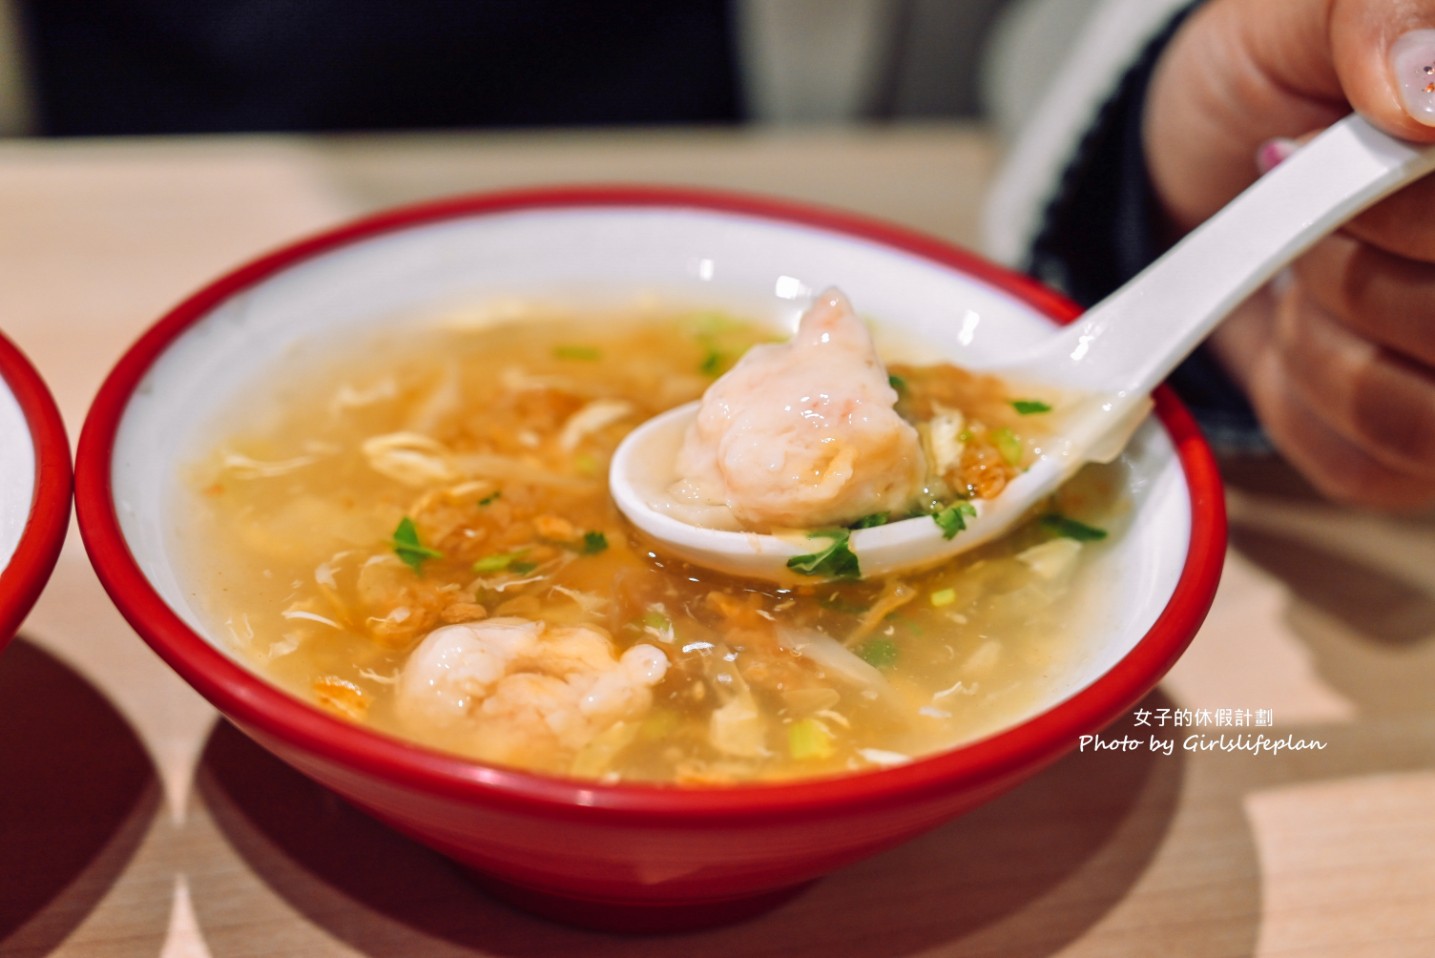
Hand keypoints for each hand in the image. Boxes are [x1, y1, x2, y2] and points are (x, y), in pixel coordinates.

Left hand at [1144, 0, 1434, 508]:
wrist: (1203, 178)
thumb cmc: (1272, 89)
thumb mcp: (1302, 16)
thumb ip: (1382, 14)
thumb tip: (1425, 99)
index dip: (1398, 213)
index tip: (1294, 151)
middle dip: (1349, 269)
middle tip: (1294, 210)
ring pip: (1422, 410)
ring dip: (1323, 336)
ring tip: (1305, 274)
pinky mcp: (1426, 454)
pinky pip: (1371, 459)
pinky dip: (1304, 398)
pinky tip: (1305, 334)